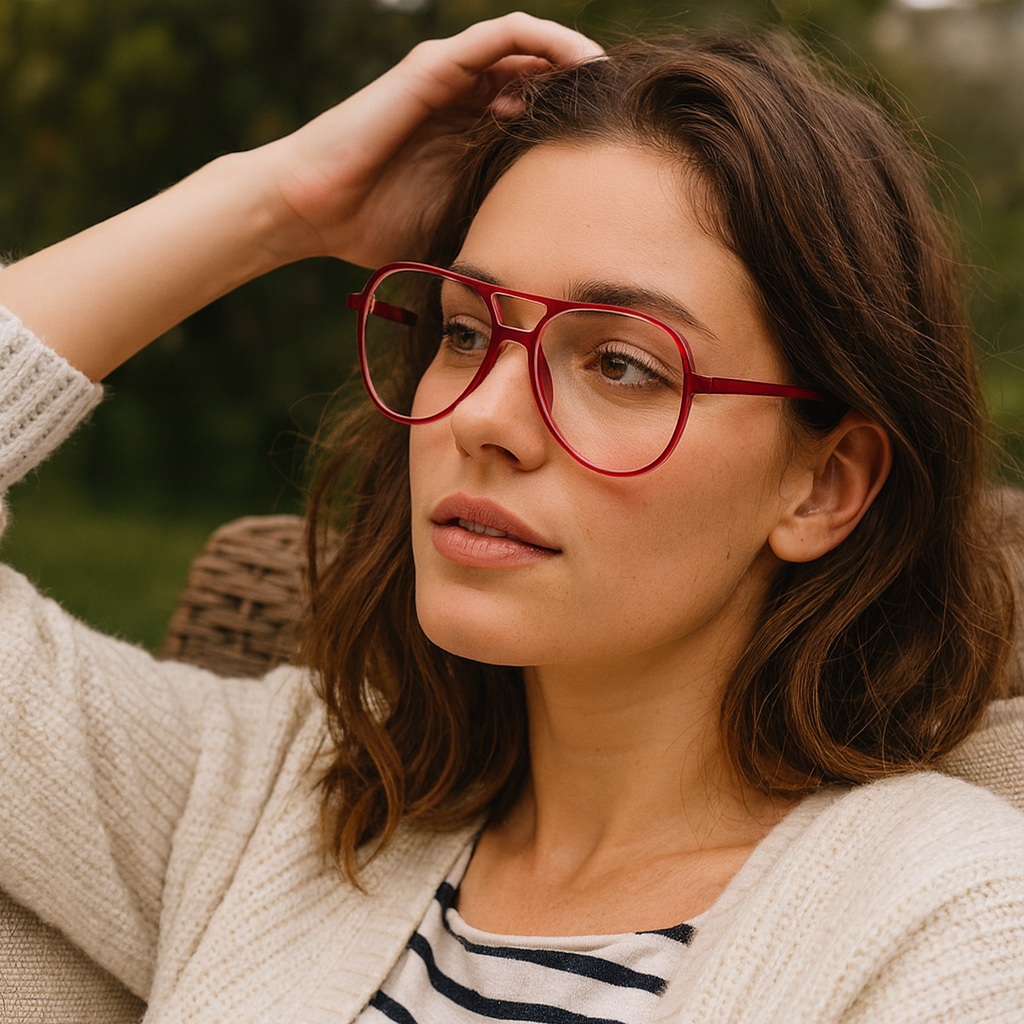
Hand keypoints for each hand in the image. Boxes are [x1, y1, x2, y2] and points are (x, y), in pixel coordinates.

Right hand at [257, 12, 603, 267]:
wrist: (315, 212)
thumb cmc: (377, 227)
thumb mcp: (458, 224)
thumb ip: (499, 220)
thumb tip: (554, 265)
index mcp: (471, 137)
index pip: (540, 113)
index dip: (581, 124)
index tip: (624, 149)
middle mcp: (466, 101)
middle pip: (543, 76)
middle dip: (588, 90)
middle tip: (630, 111)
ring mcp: (450, 79)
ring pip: (530, 48)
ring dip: (577, 58)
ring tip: (613, 82)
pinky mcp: (435, 66)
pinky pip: (502, 35)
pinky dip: (545, 39)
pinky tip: (582, 60)